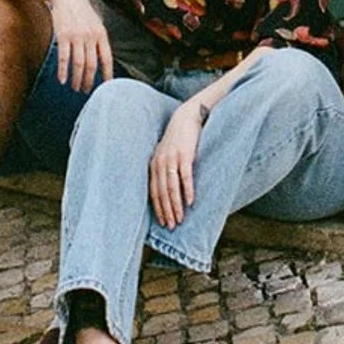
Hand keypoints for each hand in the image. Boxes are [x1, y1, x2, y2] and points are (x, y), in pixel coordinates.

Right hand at [48, 0, 114, 93]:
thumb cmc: (80, 11)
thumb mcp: (95, 23)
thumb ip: (98, 40)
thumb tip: (101, 60)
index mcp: (101, 34)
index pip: (107, 59)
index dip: (107, 75)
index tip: (107, 88)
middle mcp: (91, 36)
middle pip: (92, 65)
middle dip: (89, 81)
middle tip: (86, 91)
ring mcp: (77, 36)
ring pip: (78, 64)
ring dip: (77, 79)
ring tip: (75, 88)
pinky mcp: (63, 35)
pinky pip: (63, 58)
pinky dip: (63, 71)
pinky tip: (62, 80)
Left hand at [149, 98, 205, 227]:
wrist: (186, 117)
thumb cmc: (177, 139)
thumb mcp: (165, 154)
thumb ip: (163, 170)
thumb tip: (165, 191)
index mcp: (153, 165)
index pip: (153, 192)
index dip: (158, 209)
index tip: (163, 222)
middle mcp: (159, 163)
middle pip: (161, 193)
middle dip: (166, 211)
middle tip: (172, 226)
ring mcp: (172, 159)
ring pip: (172, 188)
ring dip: (176, 205)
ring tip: (180, 219)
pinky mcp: (184, 155)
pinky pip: (185, 176)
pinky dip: (187, 190)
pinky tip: (190, 202)